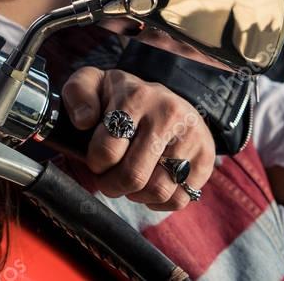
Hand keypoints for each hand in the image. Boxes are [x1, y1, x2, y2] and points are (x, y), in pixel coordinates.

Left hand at [62, 67, 214, 210]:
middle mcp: (168, 115)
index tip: (96, 160)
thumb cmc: (121, 96)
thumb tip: (84, 122)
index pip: (108, 150)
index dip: (95, 164)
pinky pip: (180, 198)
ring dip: (135, 195)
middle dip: (112, 185)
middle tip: (108, 178)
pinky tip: (149, 184)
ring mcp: (191, 136)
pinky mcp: (205, 157)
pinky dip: (159, 202)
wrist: (165, 96)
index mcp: (136, 97)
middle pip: (133, 175)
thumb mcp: (93, 83)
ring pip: (158, 190)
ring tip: (129, 180)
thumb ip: (78, 94)